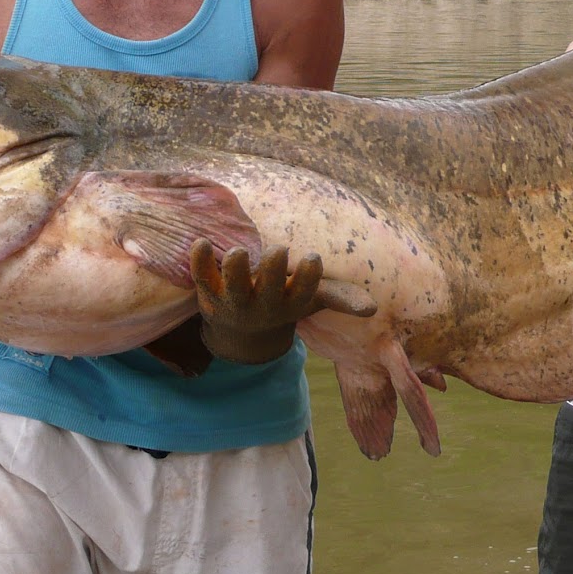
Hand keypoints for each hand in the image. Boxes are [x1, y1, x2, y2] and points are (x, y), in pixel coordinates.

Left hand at [189, 239, 374, 364]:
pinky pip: (201, 277)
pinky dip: (199, 261)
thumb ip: (339, 299)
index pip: (303, 293)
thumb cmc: (281, 303)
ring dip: (236, 270)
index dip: (307, 277)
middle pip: (268, 290)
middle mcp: (262, 305)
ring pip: (233, 286)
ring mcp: (233, 301)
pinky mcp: (208, 294)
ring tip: (238, 252)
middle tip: (279, 249)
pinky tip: (199, 242)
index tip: (313, 257)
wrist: (237, 331)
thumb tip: (373, 308)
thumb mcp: (310, 300)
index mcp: (290, 304)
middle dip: (273, 272)